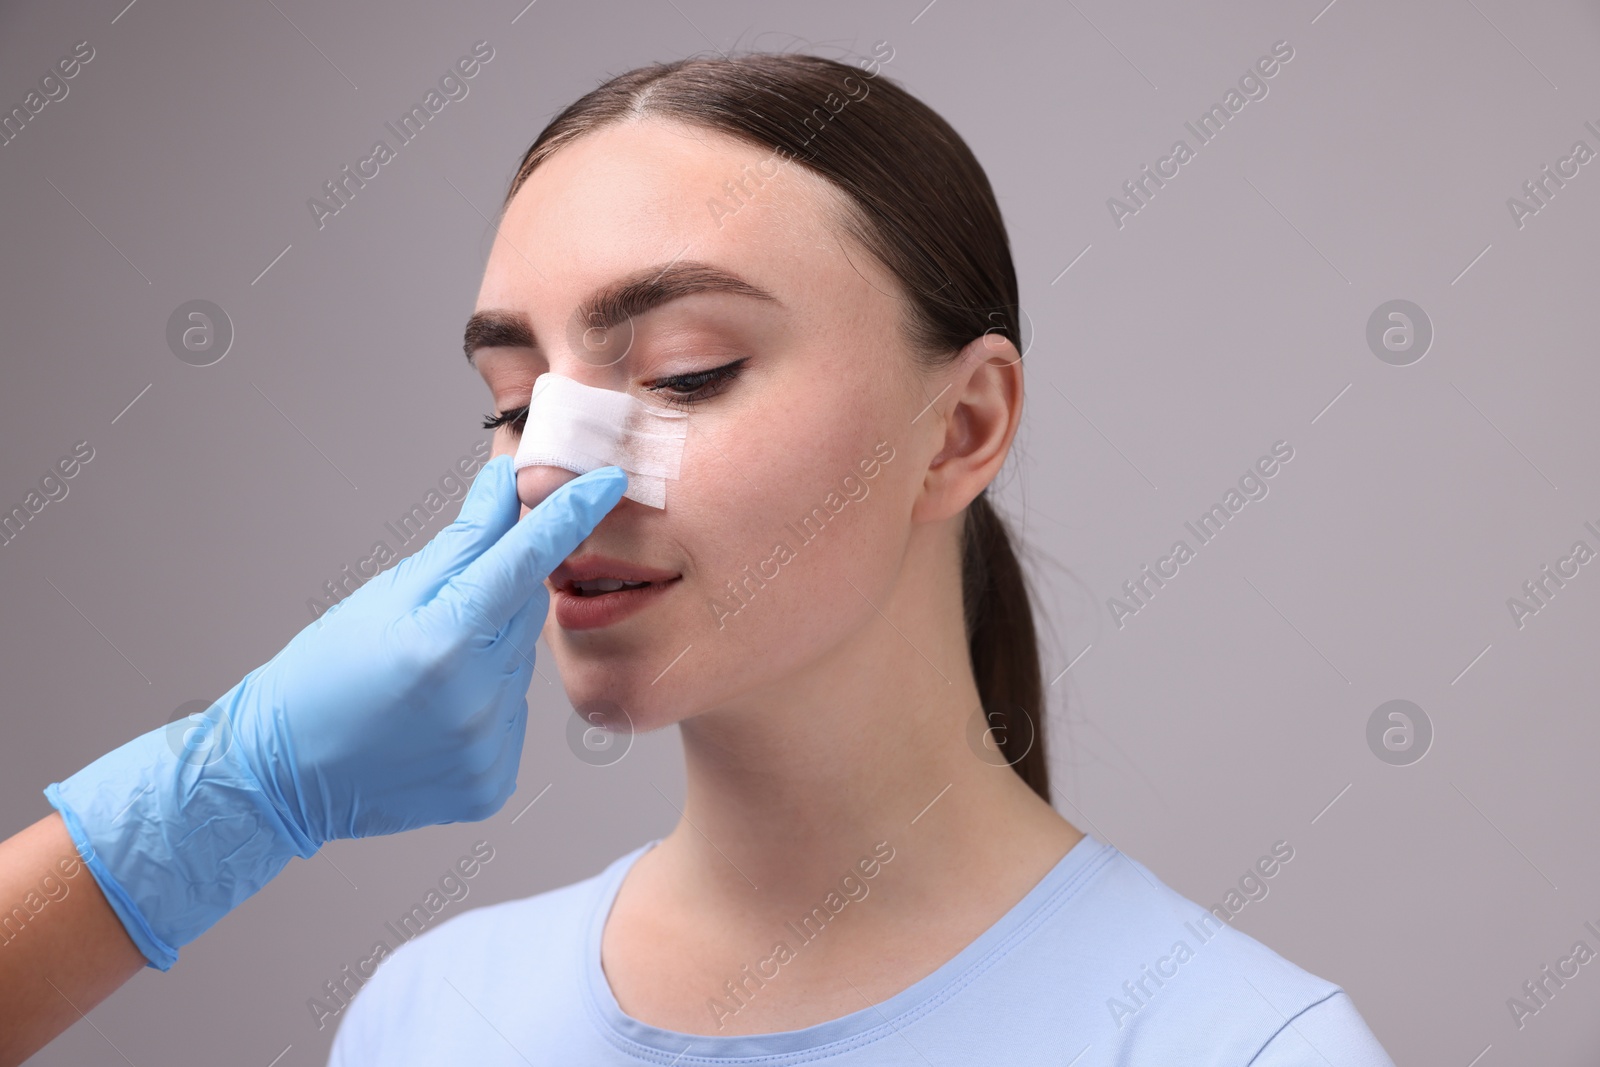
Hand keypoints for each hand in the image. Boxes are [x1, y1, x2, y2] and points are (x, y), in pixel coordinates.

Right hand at [44, 456, 625, 968]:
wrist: (282, 776)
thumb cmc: (323, 675)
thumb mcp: (385, 596)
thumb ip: (460, 543)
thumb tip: (506, 486)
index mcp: (443, 640)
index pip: (526, 562)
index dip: (570, 517)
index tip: (610, 482)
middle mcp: (475, 698)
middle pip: (526, 612)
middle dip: (499, 597)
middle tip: (444, 610)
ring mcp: (487, 748)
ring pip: (521, 667)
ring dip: (489, 655)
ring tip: (426, 676)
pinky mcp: (492, 784)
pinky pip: (513, 719)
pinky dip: (486, 706)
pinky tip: (437, 717)